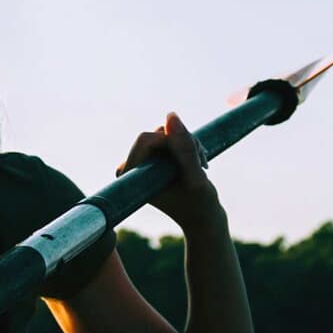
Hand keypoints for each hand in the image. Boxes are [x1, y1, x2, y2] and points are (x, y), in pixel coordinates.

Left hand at [120, 112, 223, 232]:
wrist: (203, 217)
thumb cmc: (199, 203)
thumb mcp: (195, 176)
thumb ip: (184, 147)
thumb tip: (170, 115)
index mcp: (130, 175)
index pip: (147, 139)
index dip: (173, 143)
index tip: (189, 161)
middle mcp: (130, 167)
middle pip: (156, 133)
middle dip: (182, 142)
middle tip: (200, 162)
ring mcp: (141, 163)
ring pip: (166, 133)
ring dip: (188, 143)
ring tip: (199, 165)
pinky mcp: (153, 159)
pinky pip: (170, 137)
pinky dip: (188, 145)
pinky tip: (197, 163)